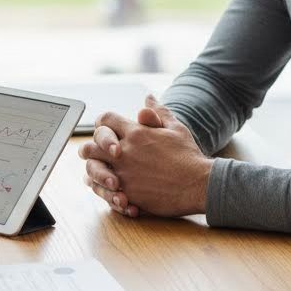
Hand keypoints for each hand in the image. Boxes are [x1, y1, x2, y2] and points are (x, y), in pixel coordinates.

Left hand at [78, 95, 211, 217]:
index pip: (106, 119)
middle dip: (92, 148)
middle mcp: (125, 152)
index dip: (104, 124)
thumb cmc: (188, 155)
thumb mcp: (175, 128)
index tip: (109, 131)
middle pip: (91, 146)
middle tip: (100, 153)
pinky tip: (112, 189)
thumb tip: (148, 97)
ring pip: (92, 169)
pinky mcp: (127, 194)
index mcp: (136, 133)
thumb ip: (158, 112)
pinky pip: (103, 192)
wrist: (199, 184)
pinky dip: (103, 191)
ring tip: (104, 172)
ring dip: (94, 170)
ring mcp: (124, 174)